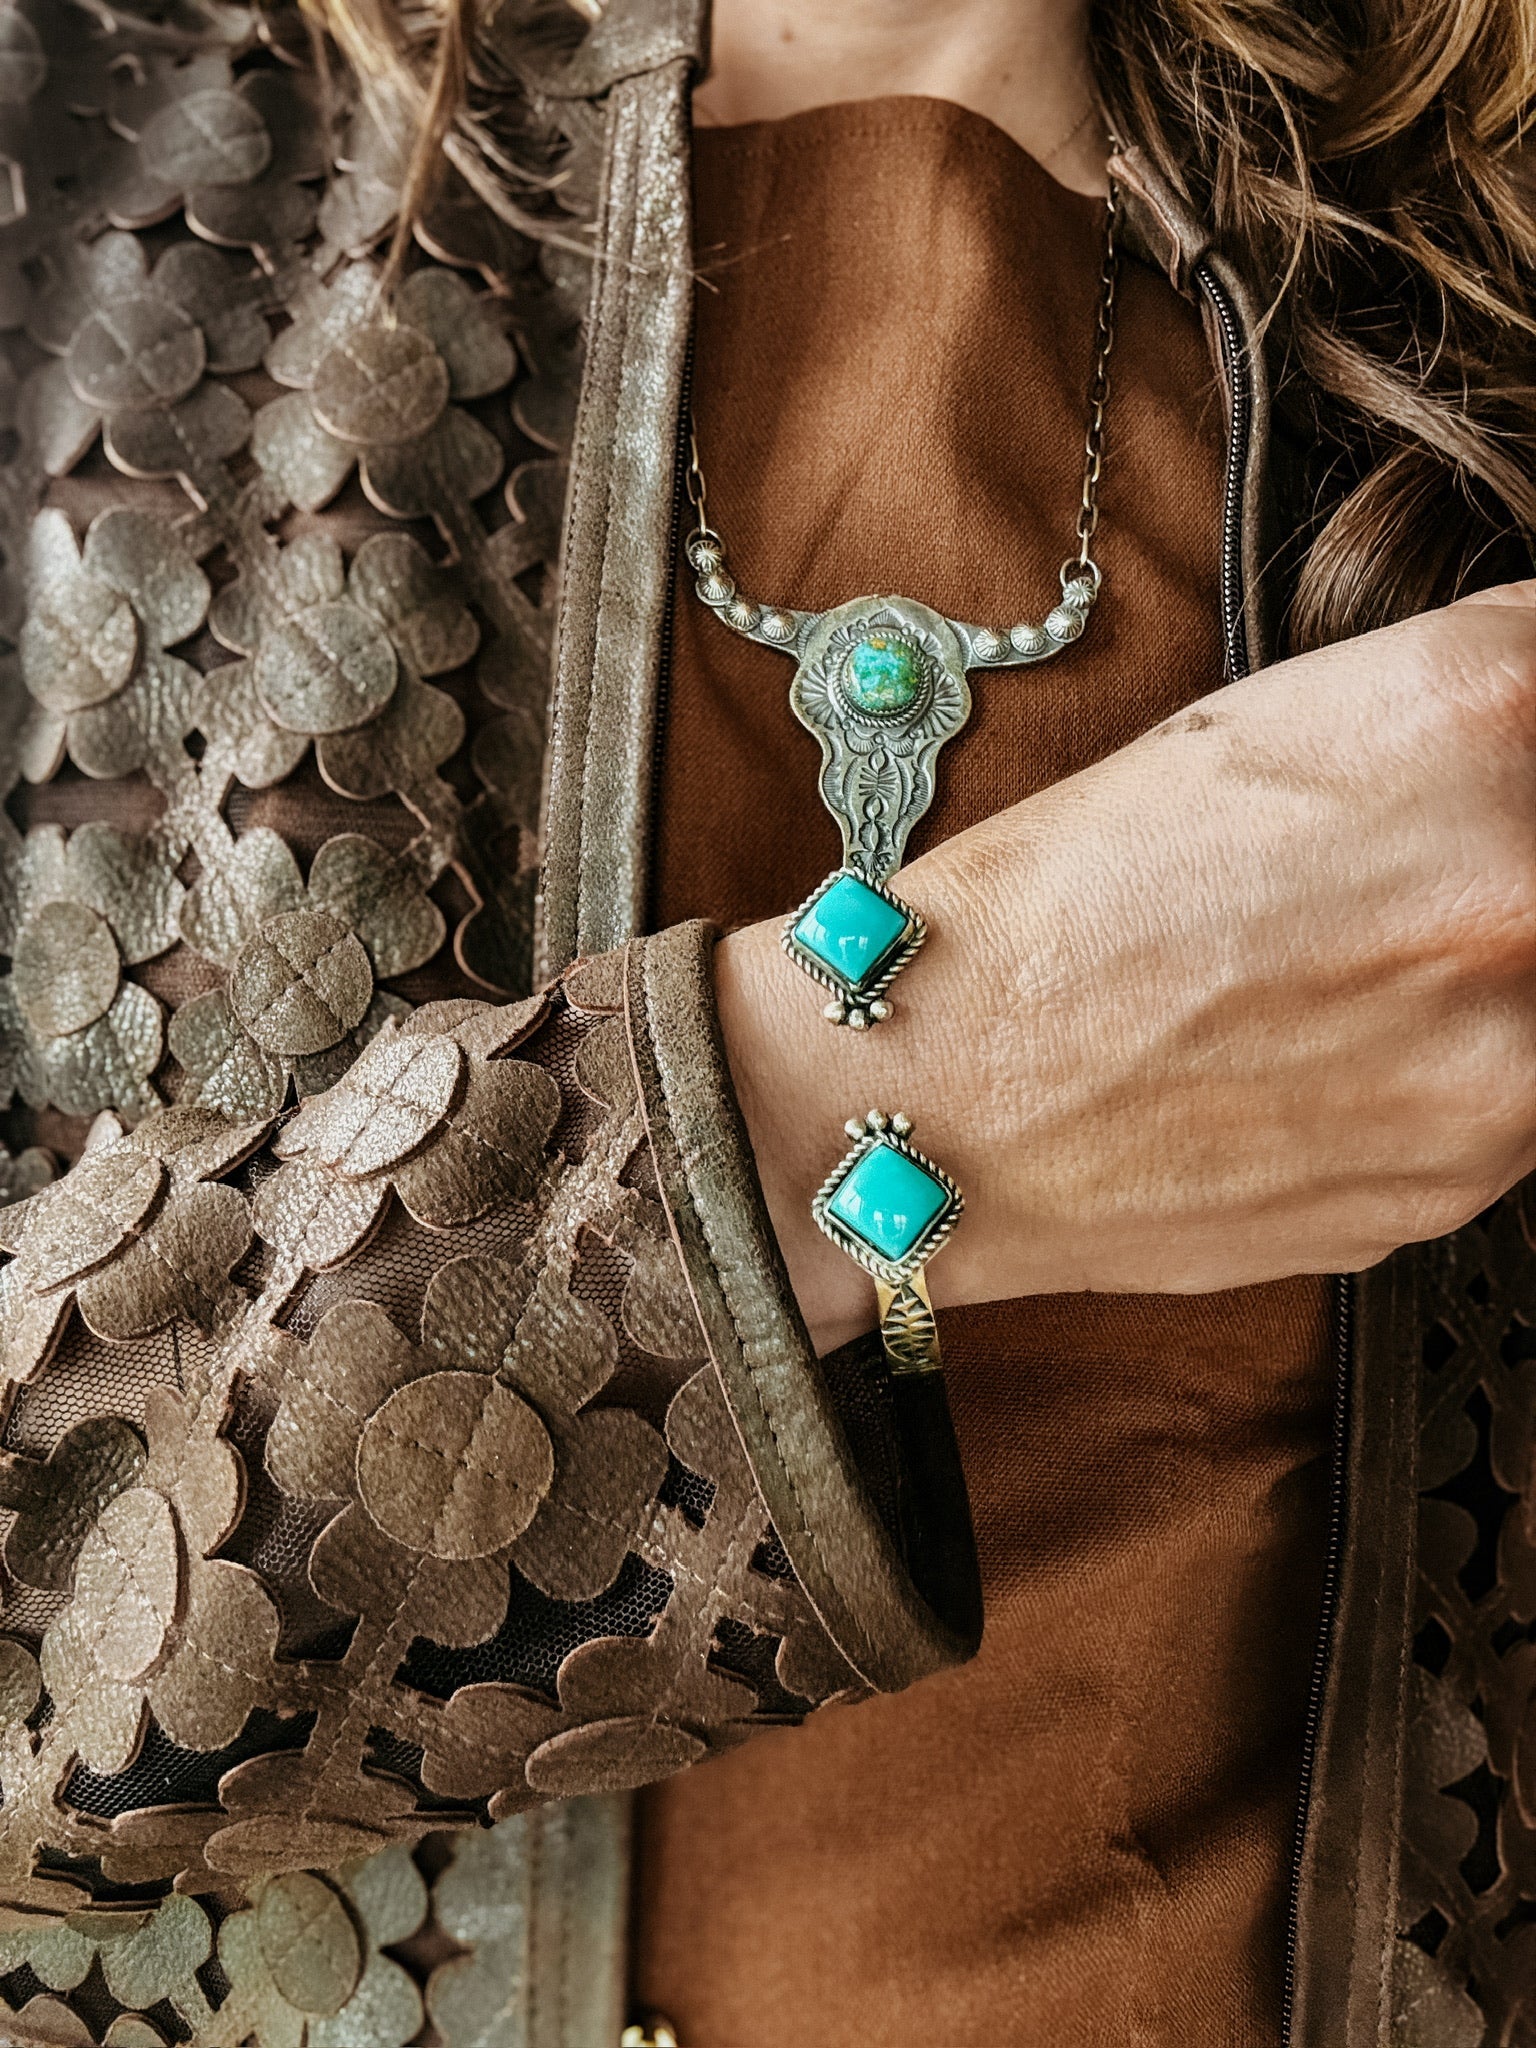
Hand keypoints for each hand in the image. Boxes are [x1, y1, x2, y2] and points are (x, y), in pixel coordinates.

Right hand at [716, 581, 1535, 1352]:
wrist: (943, 1104)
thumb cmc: (1055, 908)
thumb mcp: (1250, 721)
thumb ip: (1451, 705)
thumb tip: (1529, 721)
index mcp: (1468, 717)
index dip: (1508, 734)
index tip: (1483, 756)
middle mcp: (1515, 891)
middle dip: (1490, 859)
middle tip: (1385, 888)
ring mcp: (1509, 1061)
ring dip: (1487, 972)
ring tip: (1350, 974)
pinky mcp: (1467, 1183)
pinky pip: (1513, 1098)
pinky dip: (1448, 1067)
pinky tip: (1329, 1054)